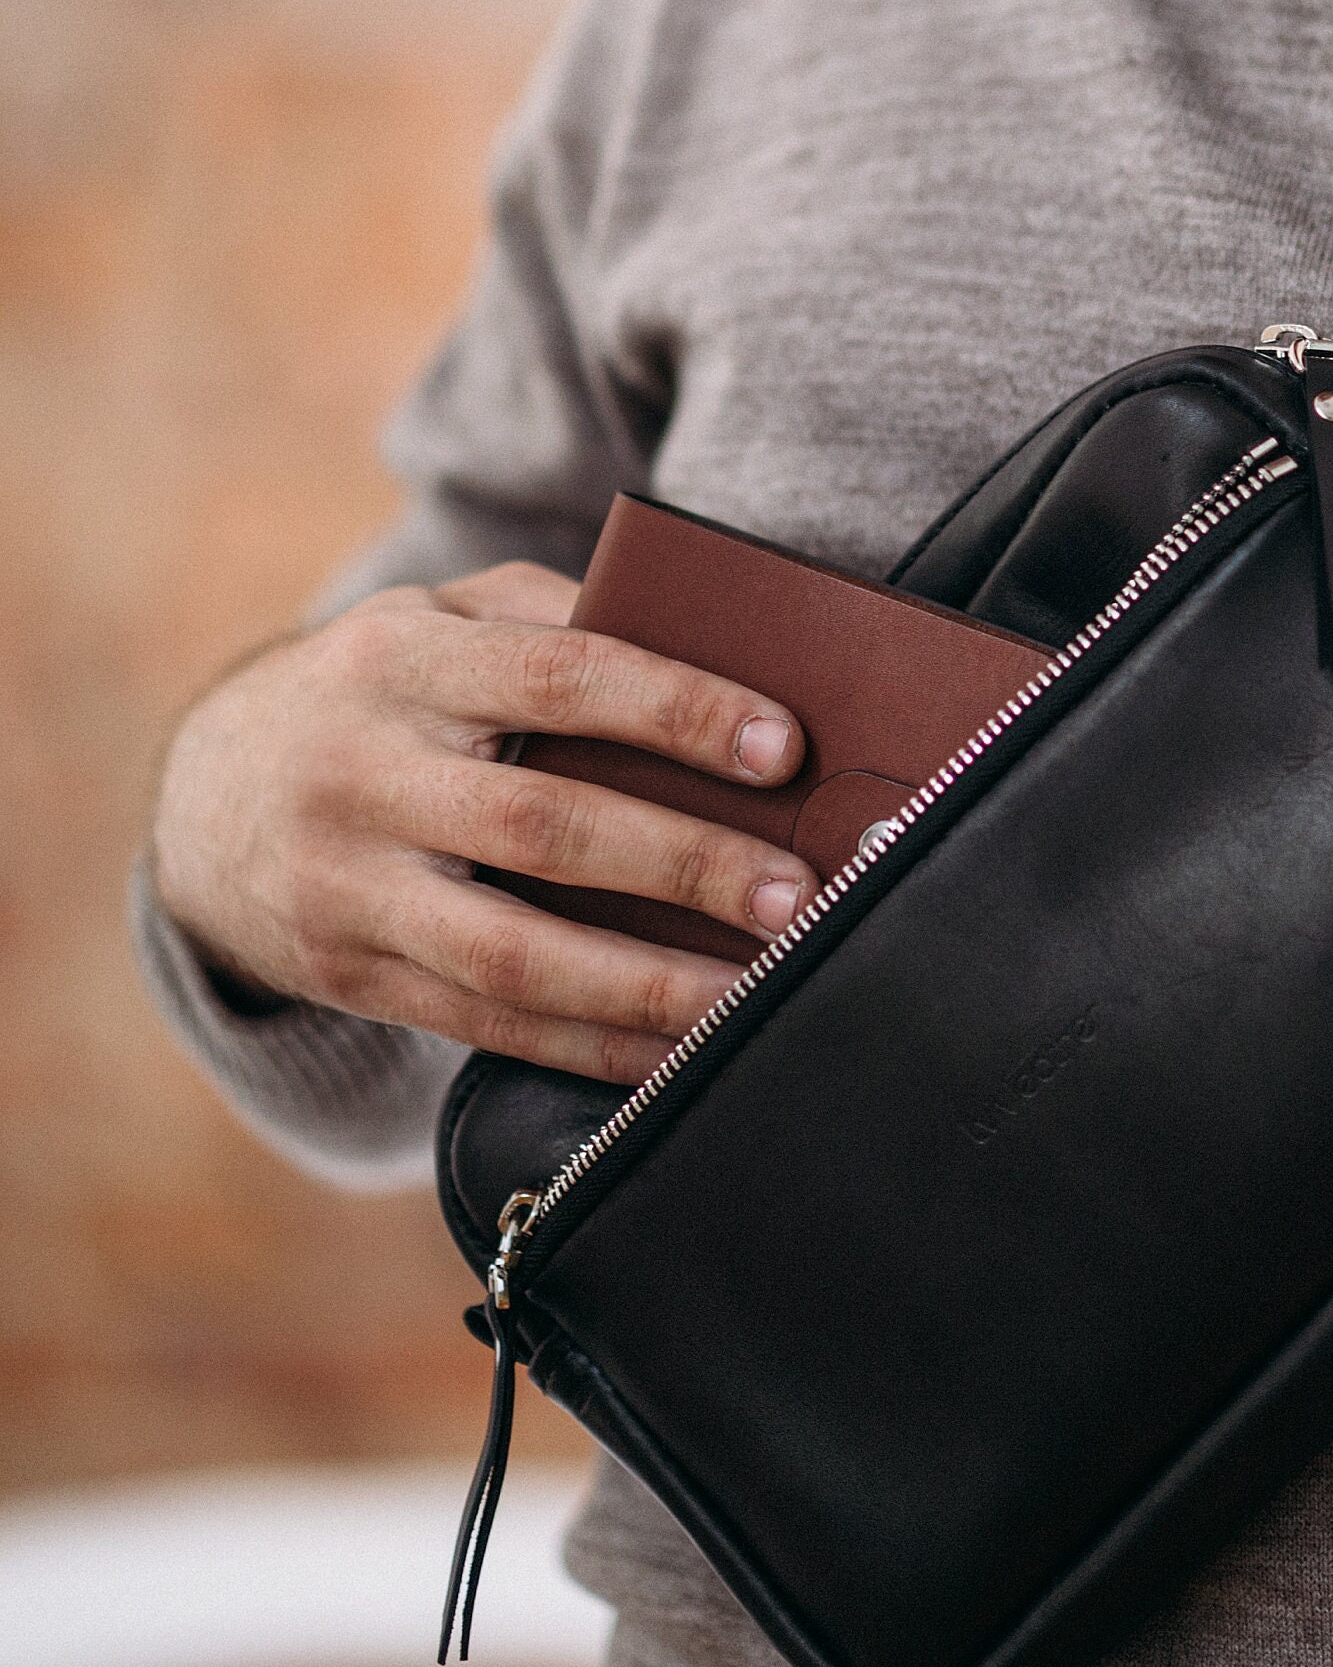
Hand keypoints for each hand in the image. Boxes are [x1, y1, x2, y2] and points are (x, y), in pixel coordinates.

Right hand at [149, 560, 812, 1081]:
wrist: (204, 793)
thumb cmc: (377, 688)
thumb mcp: (439, 616)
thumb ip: (555, 615)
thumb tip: (722, 658)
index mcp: (399, 657)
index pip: (558, 674)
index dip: (675, 710)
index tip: (782, 746)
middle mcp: (360, 772)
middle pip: (542, 826)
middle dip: (681, 863)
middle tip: (795, 891)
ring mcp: (344, 887)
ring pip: (511, 956)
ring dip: (647, 985)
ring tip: (753, 994)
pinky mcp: (348, 977)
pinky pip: (485, 1027)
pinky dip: (589, 1048)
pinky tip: (676, 1051)